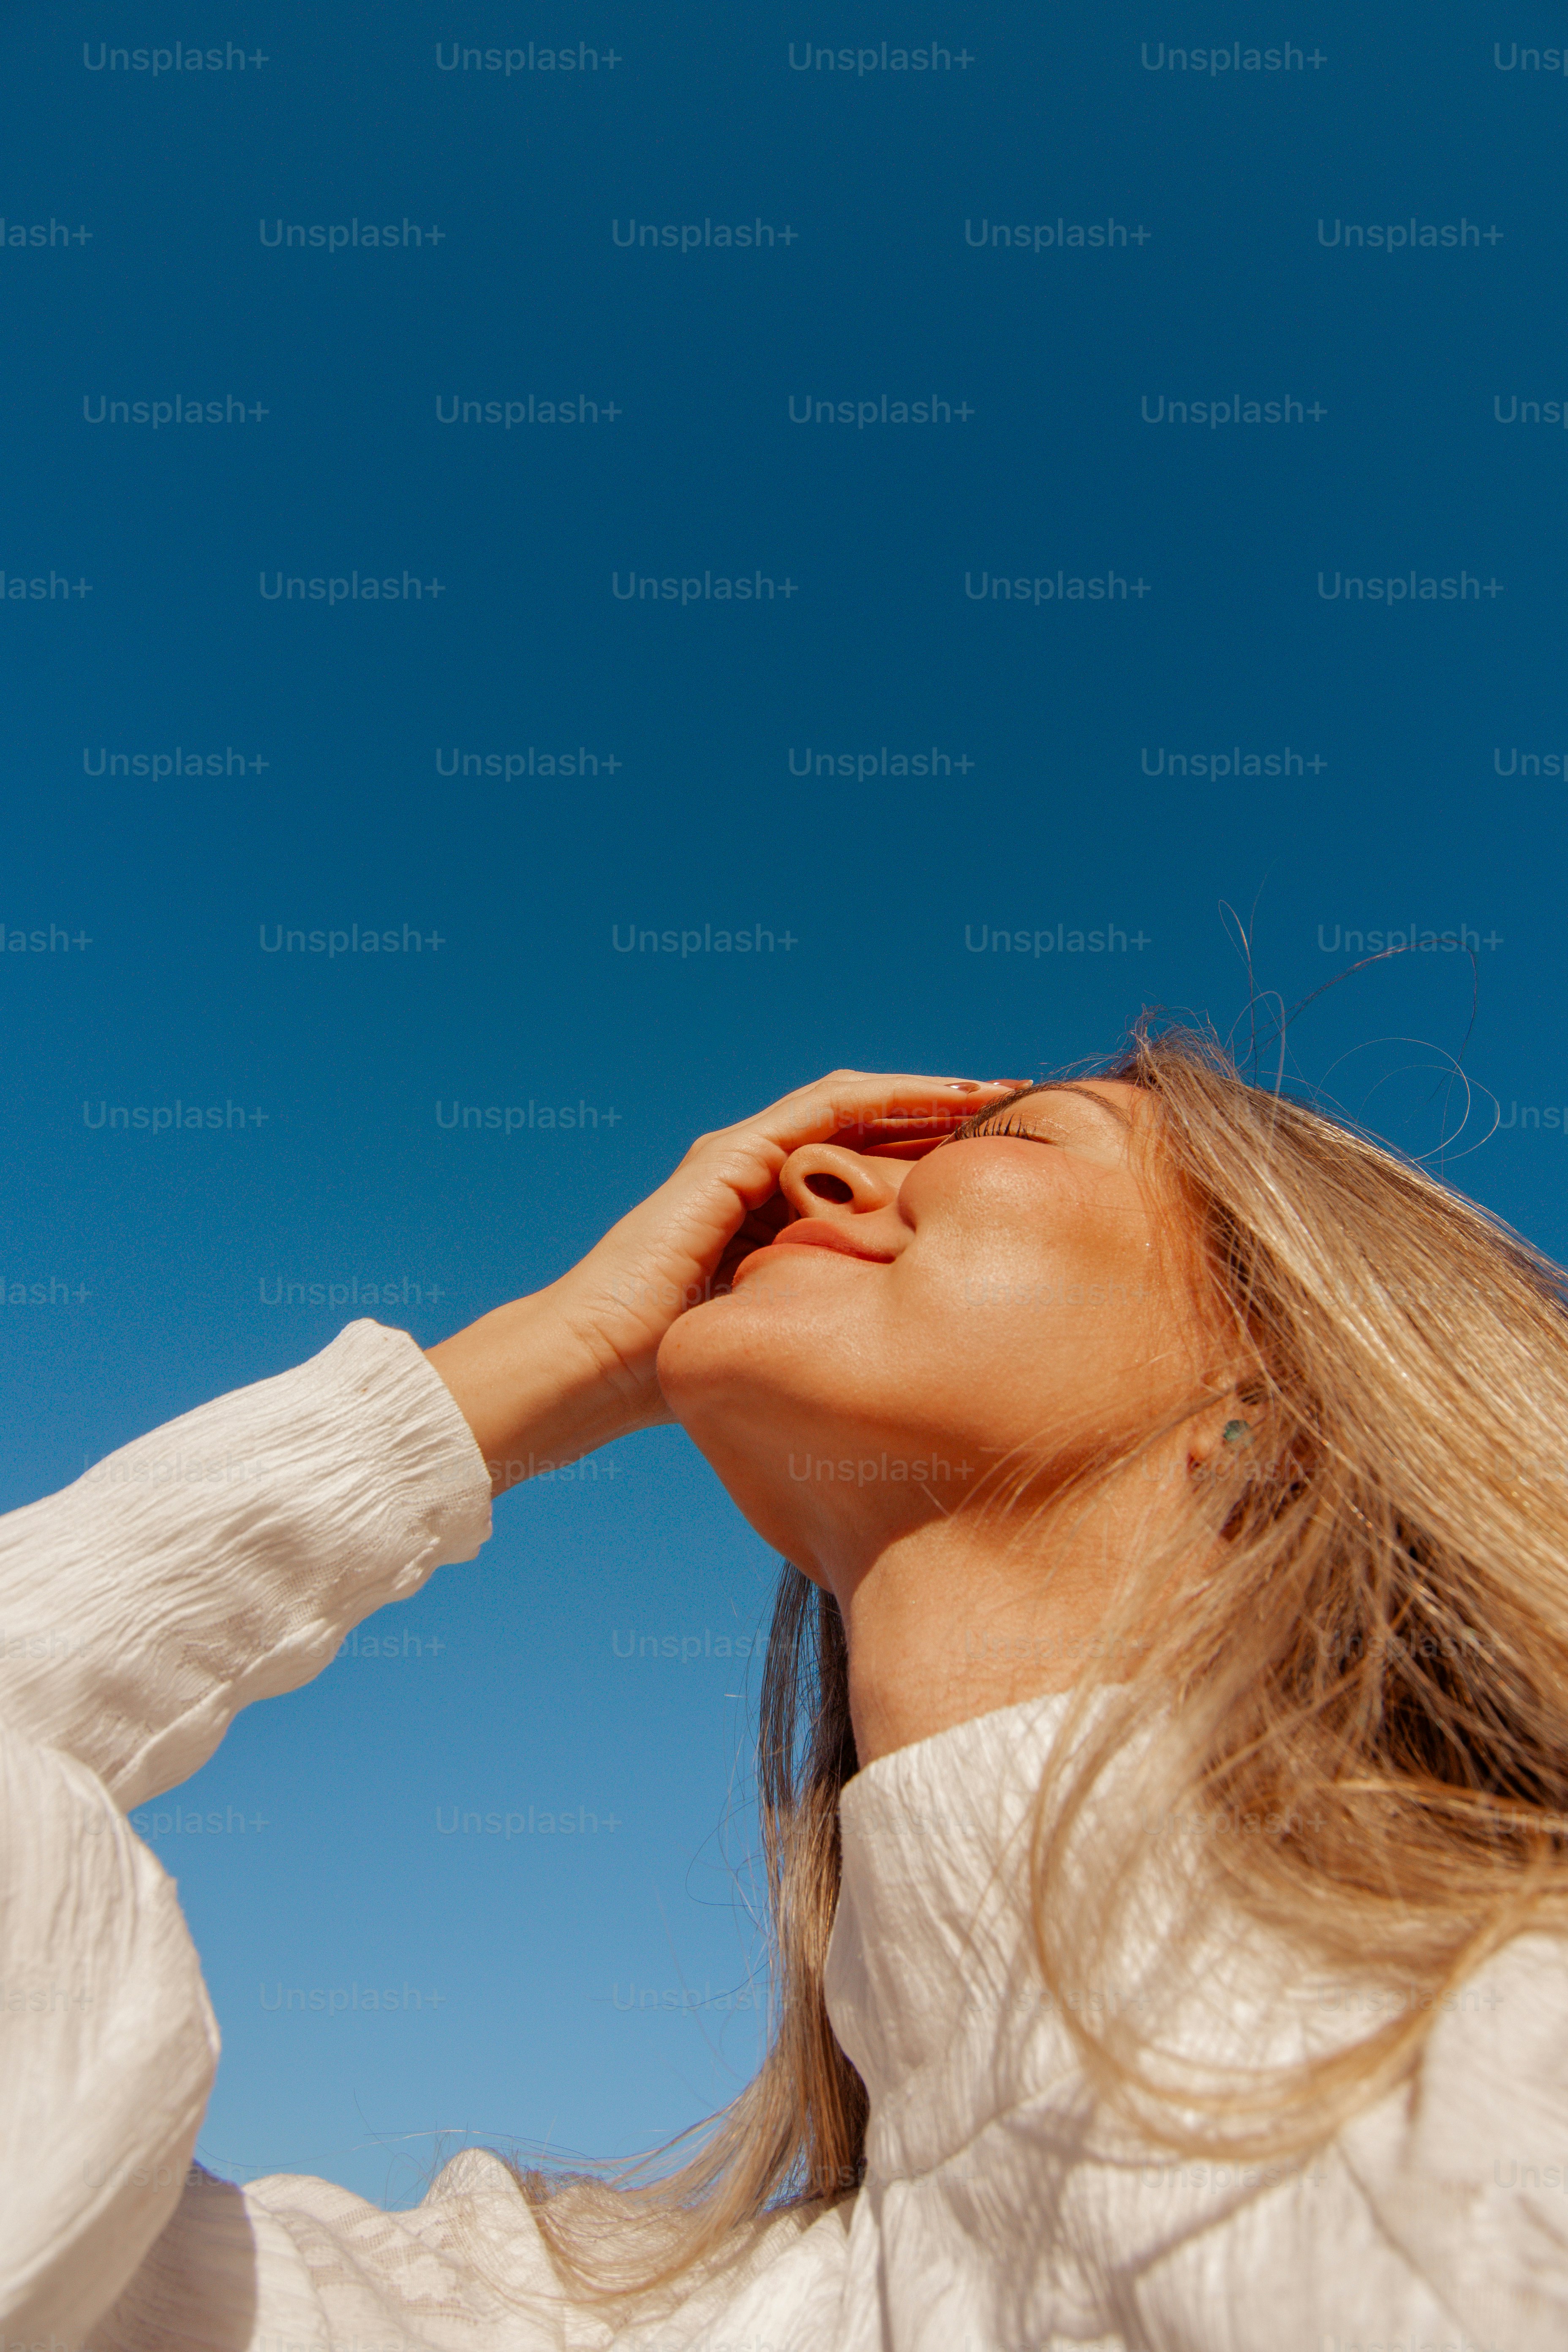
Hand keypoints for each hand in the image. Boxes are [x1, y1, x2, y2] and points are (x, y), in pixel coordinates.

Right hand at [427, 1071, 1018, 1491]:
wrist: (595, 1368)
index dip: (937, 1156)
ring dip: (929, 1092)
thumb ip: (831, 1327)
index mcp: (774, 1216)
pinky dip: (887, 1096)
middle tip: (1023, 1110)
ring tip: (999, 1091)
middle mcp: (759, 1173)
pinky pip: (825, 1107)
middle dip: (945, 1114)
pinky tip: (944, 1097)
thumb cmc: (673, 1376)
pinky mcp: (730, 1153)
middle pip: (871, 1127)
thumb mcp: (784, 1341)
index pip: (869, 1166)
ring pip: (856, 1103)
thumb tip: (911, 1361)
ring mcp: (742, 1155)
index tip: (1005, 1162)